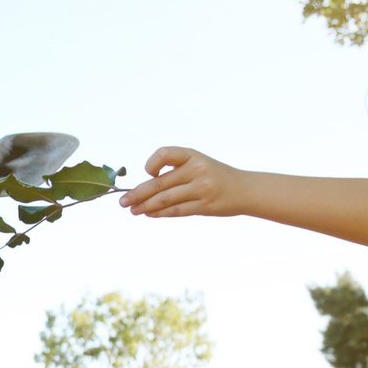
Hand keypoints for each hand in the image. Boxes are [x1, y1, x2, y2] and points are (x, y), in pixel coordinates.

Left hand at [119, 146, 244, 216]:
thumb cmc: (214, 176)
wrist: (244, 190)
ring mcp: (202, 188)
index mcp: (193, 155)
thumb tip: (142, 188)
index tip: (148, 173)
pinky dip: (160, 213)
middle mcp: (197, 169)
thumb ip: (174, 171)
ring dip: (145, 206)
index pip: (165, 153)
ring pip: (165, 200)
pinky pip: (176, 211)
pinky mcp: (205, 206)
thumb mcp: (197, 163)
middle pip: (159, 183)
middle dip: (137, 193)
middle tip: (123, 202)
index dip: (152, 163)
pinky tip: (149, 214)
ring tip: (133, 210)